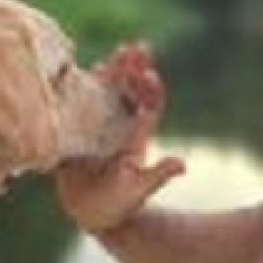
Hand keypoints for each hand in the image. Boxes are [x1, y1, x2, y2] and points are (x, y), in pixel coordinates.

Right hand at [55, 40, 185, 234]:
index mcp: (136, 138)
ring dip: (113, 73)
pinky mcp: (81, 133)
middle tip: (135, 46)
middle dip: (133, 69)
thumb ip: (156, 176)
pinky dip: (85, 87)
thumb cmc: (120, 206)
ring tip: (116, 53)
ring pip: (109, 94)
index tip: (149, 73)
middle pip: (130, 92)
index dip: (149, 89)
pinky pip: (84, 104)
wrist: (96, 216)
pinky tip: (84, 72)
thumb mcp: (138, 191)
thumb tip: (181, 165)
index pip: (147, 107)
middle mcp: (121, 128)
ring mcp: (101, 128)